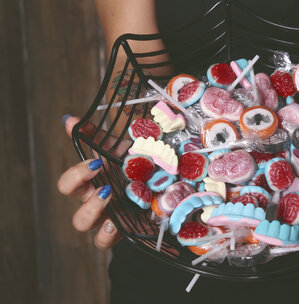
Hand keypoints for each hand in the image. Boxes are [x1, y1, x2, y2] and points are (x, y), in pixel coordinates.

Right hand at [57, 116, 128, 248]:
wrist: (166, 178)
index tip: (96, 163)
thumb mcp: (119, 146)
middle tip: (107, 188)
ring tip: (113, 201)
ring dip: (95, 215)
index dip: (76, 175)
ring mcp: (111, 219)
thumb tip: (69, 120)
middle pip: (77, 215)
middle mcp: (98, 204)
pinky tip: (119, 223)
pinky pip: (106, 240)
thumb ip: (95, 135)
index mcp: (93, 184)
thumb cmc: (137, 162)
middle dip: (89, 204)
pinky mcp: (128, 229)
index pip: (68, 184)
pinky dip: (108, 234)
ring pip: (86, 227)